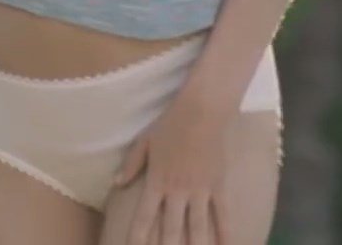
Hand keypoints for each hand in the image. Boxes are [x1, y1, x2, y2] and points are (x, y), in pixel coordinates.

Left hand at [112, 93, 235, 244]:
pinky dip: (225, 233)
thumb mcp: (144, 141)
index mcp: (157, 181)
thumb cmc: (170, 123)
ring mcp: (201, 190)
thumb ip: (131, 164)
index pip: (144, 216)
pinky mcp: (219, 186)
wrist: (203, 110)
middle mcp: (178, 191)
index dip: (137, 236)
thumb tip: (116, 183)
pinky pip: (223, 214)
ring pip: (197, 227)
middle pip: (171, 229)